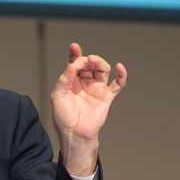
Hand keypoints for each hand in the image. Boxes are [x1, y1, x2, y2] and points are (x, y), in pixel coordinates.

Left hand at [50, 42, 126, 175]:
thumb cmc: (63, 116)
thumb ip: (64, 79)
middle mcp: (85, 82)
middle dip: (86, 59)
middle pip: (89, 64)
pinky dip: (121, 75)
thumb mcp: (57, 95)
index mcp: (71, 81)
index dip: (75, 54)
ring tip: (93, 60)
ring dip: (99, 62)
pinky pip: (117, 84)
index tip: (74, 46)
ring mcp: (96, 88)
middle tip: (83, 60)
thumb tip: (72, 65)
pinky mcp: (107, 96)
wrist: (74, 133)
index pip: (74, 64)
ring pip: (102, 69)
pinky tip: (120, 66)